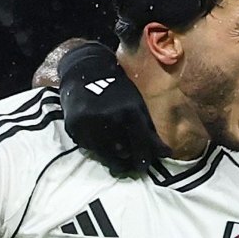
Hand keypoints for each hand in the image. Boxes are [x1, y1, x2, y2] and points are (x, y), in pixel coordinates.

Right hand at [57, 41, 170, 174]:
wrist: (85, 71)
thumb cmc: (118, 90)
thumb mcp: (137, 104)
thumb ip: (149, 129)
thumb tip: (164, 153)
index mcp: (129, 111)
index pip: (140, 144)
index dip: (144, 158)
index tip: (146, 166)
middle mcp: (109, 118)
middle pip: (121, 153)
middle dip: (129, 161)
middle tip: (132, 165)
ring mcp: (89, 124)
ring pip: (104, 155)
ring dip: (113, 157)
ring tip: (118, 155)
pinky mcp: (74, 128)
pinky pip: (89, 148)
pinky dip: (97, 149)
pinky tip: (101, 142)